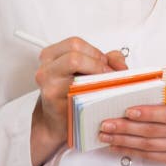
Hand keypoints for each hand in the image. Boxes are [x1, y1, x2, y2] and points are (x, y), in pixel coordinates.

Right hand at [31, 37, 126, 165]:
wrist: (58, 121)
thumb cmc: (72, 94)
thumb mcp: (86, 70)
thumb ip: (106, 60)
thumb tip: (120, 63)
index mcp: (51, 56)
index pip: (75, 43)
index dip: (95, 52)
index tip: (106, 64)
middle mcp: (45, 68)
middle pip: (74, 52)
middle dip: (96, 61)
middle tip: (107, 74)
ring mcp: (48, 84)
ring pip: (75, 69)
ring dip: (97, 74)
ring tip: (104, 83)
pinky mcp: (54, 100)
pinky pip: (76, 89)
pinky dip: (93, 89)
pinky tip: (99, 94)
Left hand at [98, 84, 165, 165]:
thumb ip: (164, 87)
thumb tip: (135, 84)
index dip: (147, 113)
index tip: (127, 111)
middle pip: (154, 131)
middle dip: (126, 128)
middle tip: (106, 124)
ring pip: (150, 146)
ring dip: (124, 141)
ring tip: (107, 135)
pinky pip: (152, 156)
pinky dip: (133, 151)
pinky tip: (118, 146)